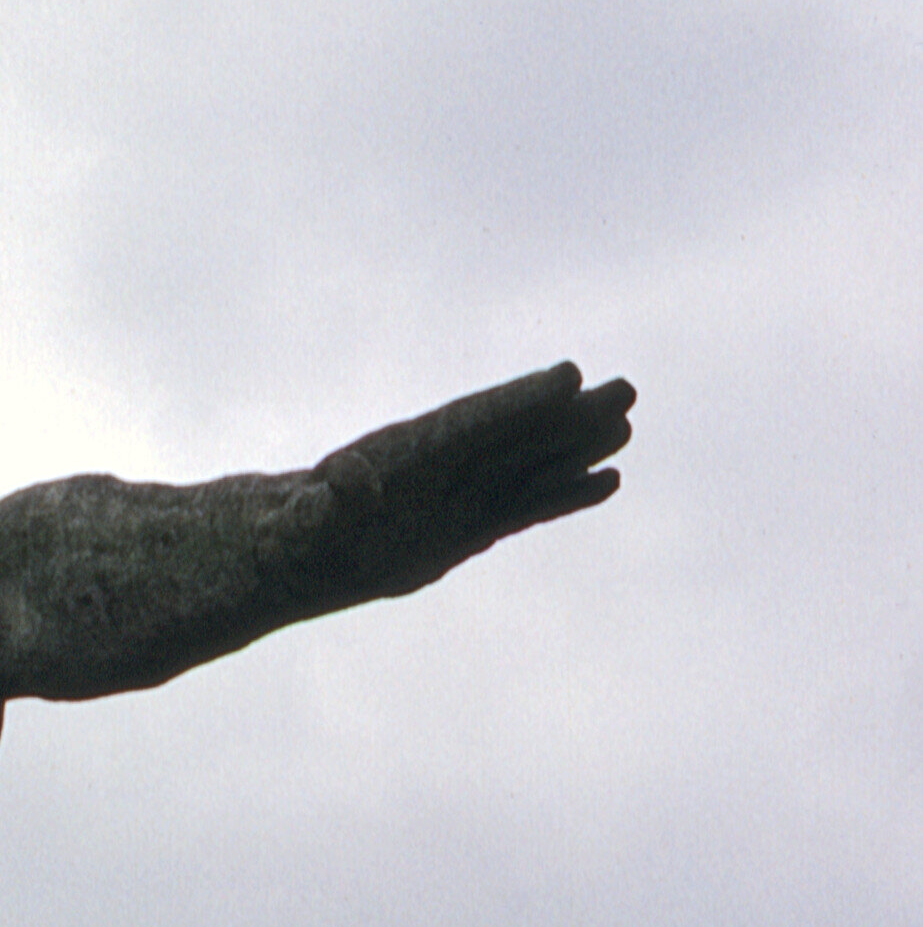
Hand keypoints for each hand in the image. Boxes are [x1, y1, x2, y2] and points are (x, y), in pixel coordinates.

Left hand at [260, 363, 635, 609]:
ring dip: (579, 448)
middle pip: (519, 436)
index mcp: (410, 454)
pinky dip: (566, 496)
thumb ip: (337, 496)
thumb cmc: (301, 529)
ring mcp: (463, 497)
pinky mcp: (472, 527)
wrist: (302, 549)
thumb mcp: (310, 516)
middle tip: (626, 389)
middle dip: (570, 416)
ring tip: (626, 425)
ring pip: (532, 467)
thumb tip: (351, 480)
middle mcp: (447, 469)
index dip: (521, 401)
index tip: (568, 376)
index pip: (475, 422)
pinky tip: (607, 482)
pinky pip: (528, 508)